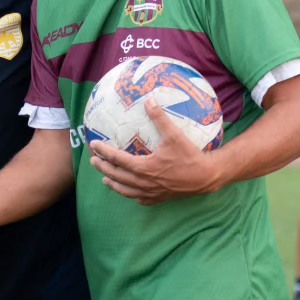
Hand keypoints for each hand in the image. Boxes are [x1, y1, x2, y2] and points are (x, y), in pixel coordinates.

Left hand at [88, 100, 219, 204]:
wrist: (206, 177)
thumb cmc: (190, 156)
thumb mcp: (175, 135)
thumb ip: (160, 118)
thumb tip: (149, 100)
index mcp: (144, 167)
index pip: (117, 159)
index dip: (103, 152)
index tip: (94, 145)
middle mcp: (144, 182)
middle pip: (117, 176)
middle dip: (103, 168)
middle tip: (93, 161)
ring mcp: (151, 192)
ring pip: (126, 191)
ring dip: (114, 184)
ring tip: (105, 179)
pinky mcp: (160, 198)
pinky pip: (141, 199)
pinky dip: (131, 195)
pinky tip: (130, 191)